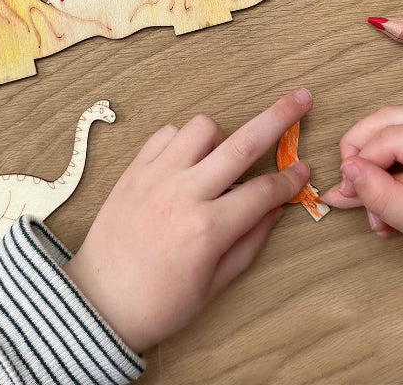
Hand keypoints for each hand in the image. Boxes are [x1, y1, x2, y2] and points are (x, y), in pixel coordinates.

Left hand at [64, 89, 313, 351]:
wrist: (98, 304)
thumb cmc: (159, 304)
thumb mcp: (214, 285)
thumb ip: (250, 241)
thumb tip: (277, 207)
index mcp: (208, 229)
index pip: (264, 191)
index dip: (291, 179)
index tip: (304, 170)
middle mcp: (185, 194)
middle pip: (243, 143)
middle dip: (279, 117)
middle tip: (302, 99)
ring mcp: (157, 177)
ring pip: (202, 127)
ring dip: (220, 137)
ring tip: (220, 160)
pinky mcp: (134, 170)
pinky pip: (166, 134)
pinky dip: (182, 141)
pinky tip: (186, 162)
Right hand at [321, 108, 402, 299]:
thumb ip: (385, 198)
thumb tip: (348, 173)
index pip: (390, 138)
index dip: (360, 164)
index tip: (346, 196)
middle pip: (389, 119)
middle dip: (364, 157)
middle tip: (354, 196)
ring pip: (397, 125)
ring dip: (378, 161)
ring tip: (378, 206)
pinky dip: (396, 162)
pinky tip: (395, 195)